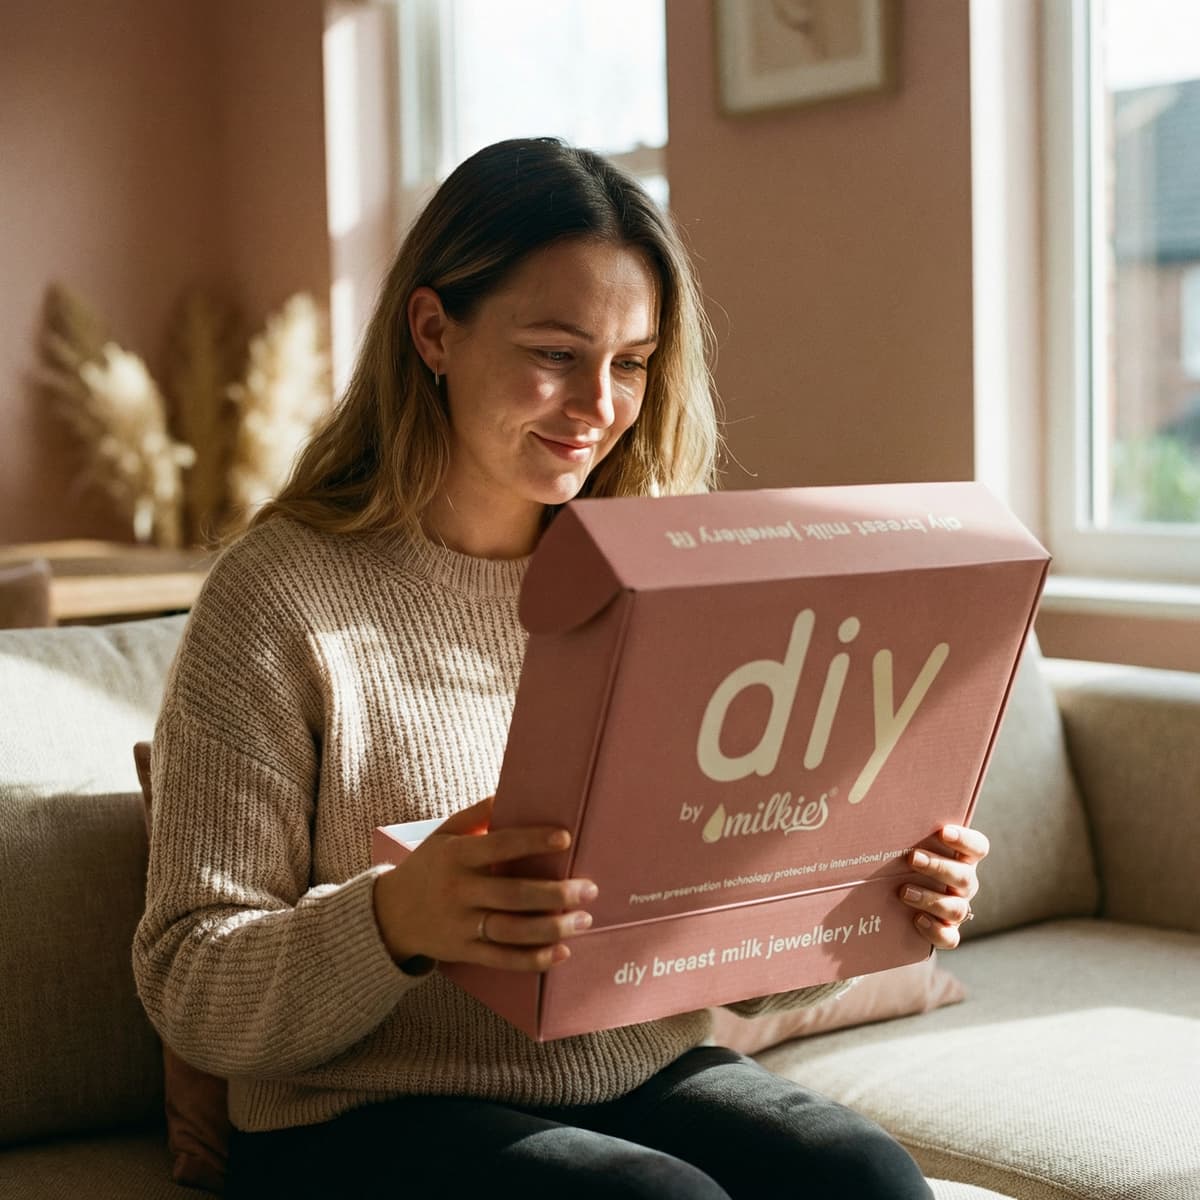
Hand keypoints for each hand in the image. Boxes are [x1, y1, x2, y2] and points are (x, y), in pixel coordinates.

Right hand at [372, 797, 597, 972]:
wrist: (389, 915)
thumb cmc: (428, 866)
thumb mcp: (444, 834)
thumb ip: (477, 814)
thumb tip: (510, 790)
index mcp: (456, 856)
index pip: (499, 846)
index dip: (532, 842)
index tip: (565, 838)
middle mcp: (459, 891)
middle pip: (513, 895)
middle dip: (555, 894)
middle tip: (589, 889)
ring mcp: (461, 925)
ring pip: (512, 931)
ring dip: (552, 928)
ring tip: (584, 920)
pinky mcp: (464, 952)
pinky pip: (502, 959)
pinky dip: (533, 959)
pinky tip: (561, 952)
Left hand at [898, 824, 989, 949]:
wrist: (897, 897)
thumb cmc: (901, 858)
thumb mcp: (903, 841)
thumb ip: (899, 826)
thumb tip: (865, 802)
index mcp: (961, 857)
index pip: (978, 847)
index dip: (965, 840)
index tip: (943, 832)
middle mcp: (964, 882)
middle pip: (964, 876)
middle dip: (938, 867)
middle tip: (912, 858)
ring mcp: (957, 907)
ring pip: (956, 907)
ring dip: (931, 899)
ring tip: (903, 891)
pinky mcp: (947, 931)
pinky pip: (950, 937)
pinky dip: (936, 931)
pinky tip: (917, 920)